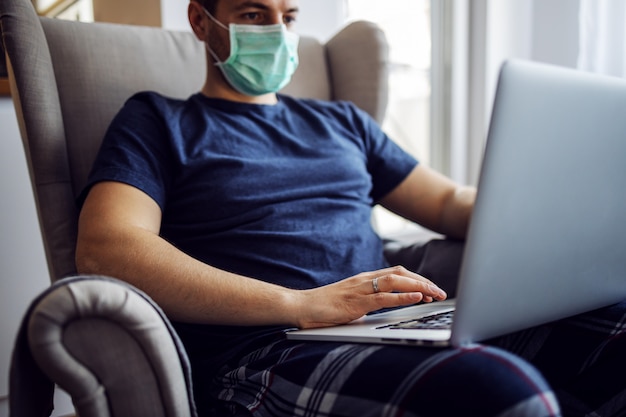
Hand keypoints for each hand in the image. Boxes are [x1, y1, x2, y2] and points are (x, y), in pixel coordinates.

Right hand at [293, 266, 446, 328]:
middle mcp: (365, 280)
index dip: (417, 279)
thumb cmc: (324, 307)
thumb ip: (368, 301)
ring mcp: (360, 290)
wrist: (301, 307)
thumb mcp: (351, 301)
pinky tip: (417, 298)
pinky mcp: (356, 303)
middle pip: (401, 274)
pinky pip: (383, 297)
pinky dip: (403, 296)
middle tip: (441, 292)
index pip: (397, 274)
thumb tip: (385, 307)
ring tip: (435, 293)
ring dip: (419, 287)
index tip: (433, 288)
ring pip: (396, 282)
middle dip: (424, 281)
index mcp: (365, 279)